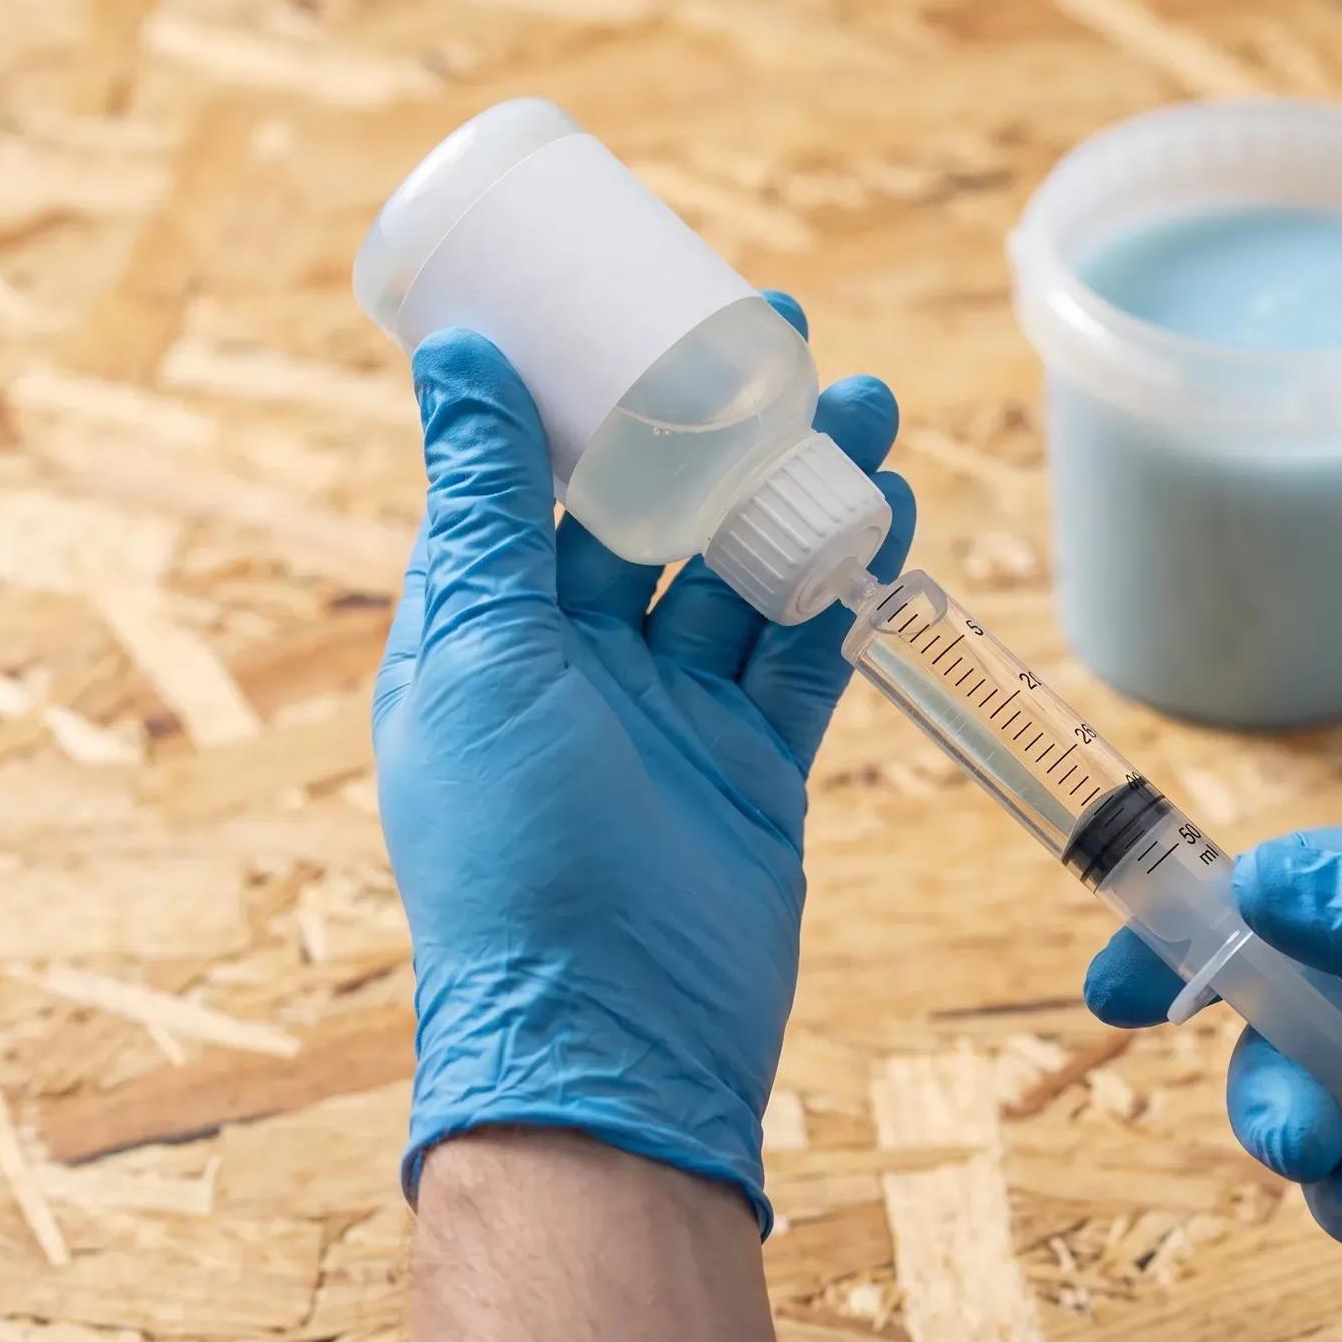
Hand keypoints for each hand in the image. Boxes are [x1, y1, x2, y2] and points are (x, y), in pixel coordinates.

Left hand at [376, 291, 912, 1230]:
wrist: (617, 1039)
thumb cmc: (516, 853)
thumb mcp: (484, 654)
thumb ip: (483, 508)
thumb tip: (458, 356)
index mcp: (481, 633)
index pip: (529, 481)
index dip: (583, 390)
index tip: (635, 302)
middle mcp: (573, 664)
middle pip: (648, 509)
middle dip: (709, 419)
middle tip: (774, 326)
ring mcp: (669, 713)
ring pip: (739, 564)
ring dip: (793, 481)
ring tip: (860, 396)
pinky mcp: (754, 761)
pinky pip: (804, 645)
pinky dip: (844, 575)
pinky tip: (884, 503)